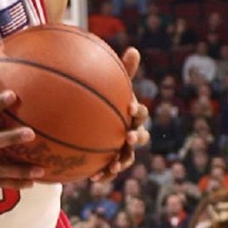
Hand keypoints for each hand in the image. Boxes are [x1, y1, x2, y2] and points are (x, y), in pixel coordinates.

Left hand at [91, 47, 149, 181]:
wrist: (87, 123)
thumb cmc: (100, 101)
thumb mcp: (106, 87)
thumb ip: (119, 72)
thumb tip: (134, 49)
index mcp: (130, 115)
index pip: (140, 113)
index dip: (138, 111)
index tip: (131, 108)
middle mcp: (129, 131)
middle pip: (140, 136)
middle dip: (137, 137)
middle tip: (129, 136)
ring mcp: (120, 148)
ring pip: (127, 157)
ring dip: (122, 161)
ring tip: (114, 165)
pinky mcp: (109, 161)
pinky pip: (108, 171)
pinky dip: (104, 175)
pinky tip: (94, 179)